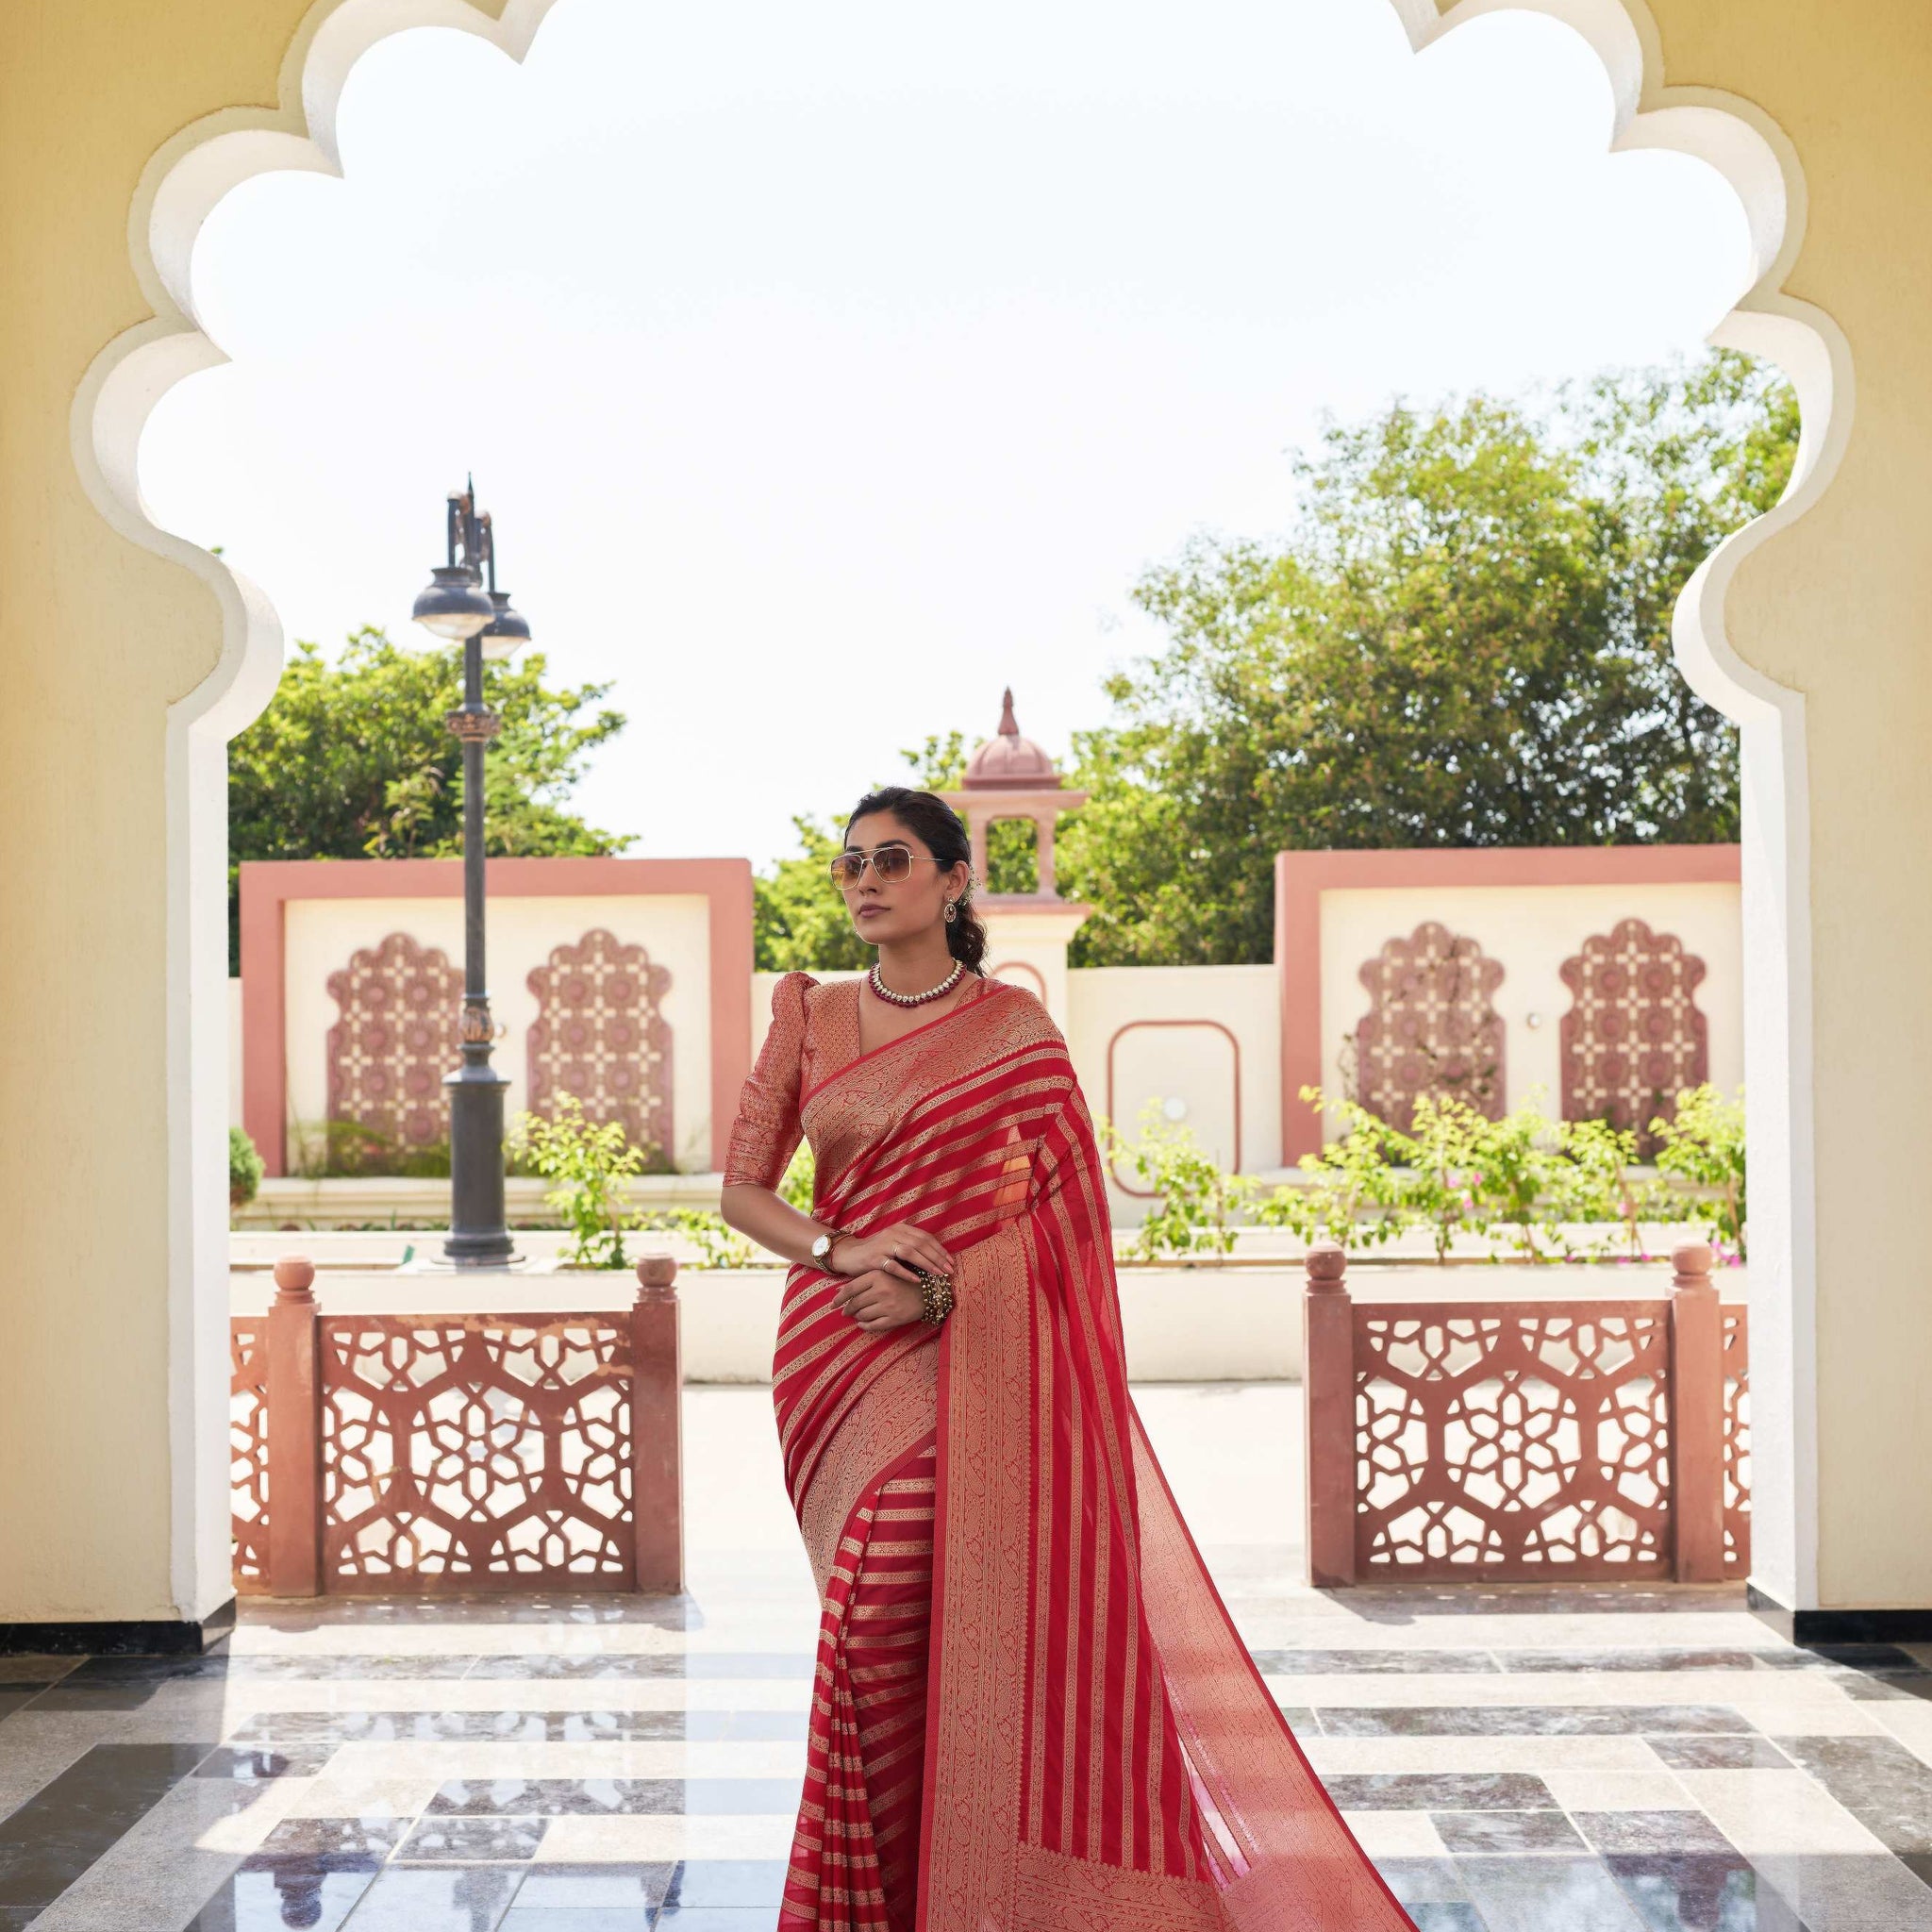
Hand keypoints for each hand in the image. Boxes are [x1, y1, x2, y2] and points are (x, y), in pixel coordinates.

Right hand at [827, 1221, 953, 1282]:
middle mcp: (893, 1233)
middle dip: (937, 1258)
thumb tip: (937, 1257)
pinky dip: (906, 1273)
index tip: (951, 1262)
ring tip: (937, 1274)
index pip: (925, 1237)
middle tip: (949, 1270)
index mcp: (900, 1229)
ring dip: (926, 1264)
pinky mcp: (874, 1258)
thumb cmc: (876, 1252)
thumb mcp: (895, 1244)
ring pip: (909, 1252)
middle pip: (920, 1244)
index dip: (940, 1249)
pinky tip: (917, 1280)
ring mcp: (883, 1245)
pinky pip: (893, 1266)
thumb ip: (912, 1247)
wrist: (849, 1254)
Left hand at [832, 1270, 925, 1333]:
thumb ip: (862, 1280)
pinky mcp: (895, 1318)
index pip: (851, 1289)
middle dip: (847, 1309)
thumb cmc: (904, 1280)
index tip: (832, 1304)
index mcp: (878, 1276)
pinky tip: (863, 1324)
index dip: (839, 1298)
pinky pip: (873, 1325)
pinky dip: (865, 1326)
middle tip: (844, 1311)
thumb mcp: (884, 1274)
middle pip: (855, 1303)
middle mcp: (882, 1290)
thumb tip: (838, 1290)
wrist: (929, 1292)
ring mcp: (888, 1306)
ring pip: (863, 1315)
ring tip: (857, 1315)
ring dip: (857, 1316)